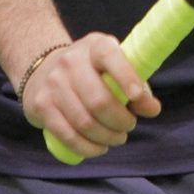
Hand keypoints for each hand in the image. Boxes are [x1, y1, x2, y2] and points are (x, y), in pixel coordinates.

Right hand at [20, 33, 160, 159]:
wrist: (44, 69)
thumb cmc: (91, 71)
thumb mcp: (114, 67)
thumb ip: (137, 86)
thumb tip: (152, 109)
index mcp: (95, 46)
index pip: (110, 56)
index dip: (126, 76)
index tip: (137, 97)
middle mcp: (71, 61)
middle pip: (98, 100)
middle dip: (120, 121)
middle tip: (129, 126)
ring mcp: (53, 83)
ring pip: (83, 121)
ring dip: (106, 137)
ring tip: (116, 138)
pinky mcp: (41, 105)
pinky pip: (67, 134)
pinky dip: (87, 148)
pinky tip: (99, 148)